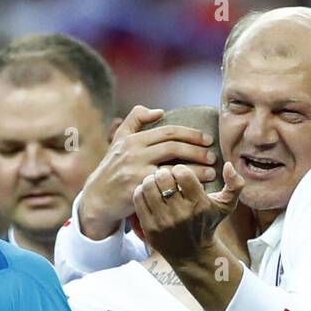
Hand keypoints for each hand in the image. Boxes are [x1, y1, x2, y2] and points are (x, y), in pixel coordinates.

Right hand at [78, 105, 217, 239]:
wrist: (97, 198)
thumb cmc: (113, 169)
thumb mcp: (119, 141)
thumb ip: (135, 120)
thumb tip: (159, 111)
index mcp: (133, 139)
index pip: (168, 131)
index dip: (191, 134)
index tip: (207, 140)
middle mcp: (133, 153)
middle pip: (172, 146)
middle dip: (196, 150)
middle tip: (213, 156)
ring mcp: (134, 171)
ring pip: (172, 167)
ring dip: (195, 169)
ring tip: (210, 171)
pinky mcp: (137, 190)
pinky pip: (165, 187)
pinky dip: (182, 186)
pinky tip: (195, 188)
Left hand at [132, 161, 244, 267]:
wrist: (192, 255)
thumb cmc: (207, 224)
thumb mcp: (226, 206)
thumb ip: (235, 184)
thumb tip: (228, 165)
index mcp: (199, 204)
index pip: (182, 173)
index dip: (179, 169)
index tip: (180, 174)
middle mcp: (181, 214)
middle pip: (163, 177)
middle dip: (163, 173)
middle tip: (165, 177)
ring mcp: (163, 222)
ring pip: (148, 186)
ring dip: (151, 180)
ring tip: (156, 183)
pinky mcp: (150, 228)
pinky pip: (139, 199)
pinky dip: (141, 191)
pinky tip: (148, 194)